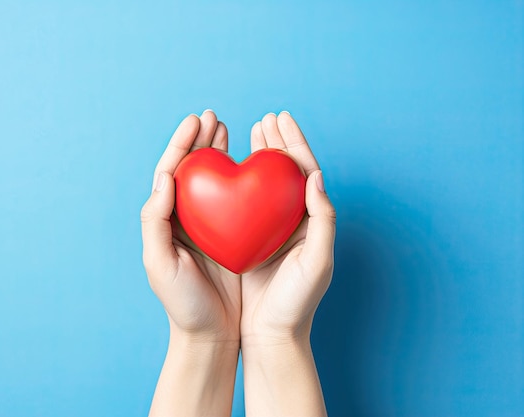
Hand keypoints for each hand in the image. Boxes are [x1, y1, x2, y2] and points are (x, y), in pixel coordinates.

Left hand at [141, 110, 240, 416]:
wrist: (210, 333)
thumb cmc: (182, 303)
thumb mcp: (160, 265)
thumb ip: (155, 221)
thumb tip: (164, 179)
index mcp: (165, 220)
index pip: (171, 172)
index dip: (182, 144)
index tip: (196, 121)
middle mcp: (185, 218)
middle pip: (191, 169)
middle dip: (200, 140)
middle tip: (212, 116)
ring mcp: (209, 225)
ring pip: (212, 179)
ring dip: (217, 152)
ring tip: (226, 128)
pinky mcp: (231, 235)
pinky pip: (234, 199)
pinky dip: (238, 177)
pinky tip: (247, 164)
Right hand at [240, 111, 335, 416]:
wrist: (271, 334)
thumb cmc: (296, 303)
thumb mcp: (317, 262)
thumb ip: (323, 218)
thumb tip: (317, 176)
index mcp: (313, 221)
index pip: (305, 172)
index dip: (295, 143)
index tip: (281, 118)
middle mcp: (294, 221)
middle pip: (286, 172)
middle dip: (277, 142)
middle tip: (266, 118)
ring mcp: (271, 228)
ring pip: (266, 183)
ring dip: (262, 155)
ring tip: (252, 131)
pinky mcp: (251, 239)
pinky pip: (247, 202)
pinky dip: (242, 180)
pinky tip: (232, 168)